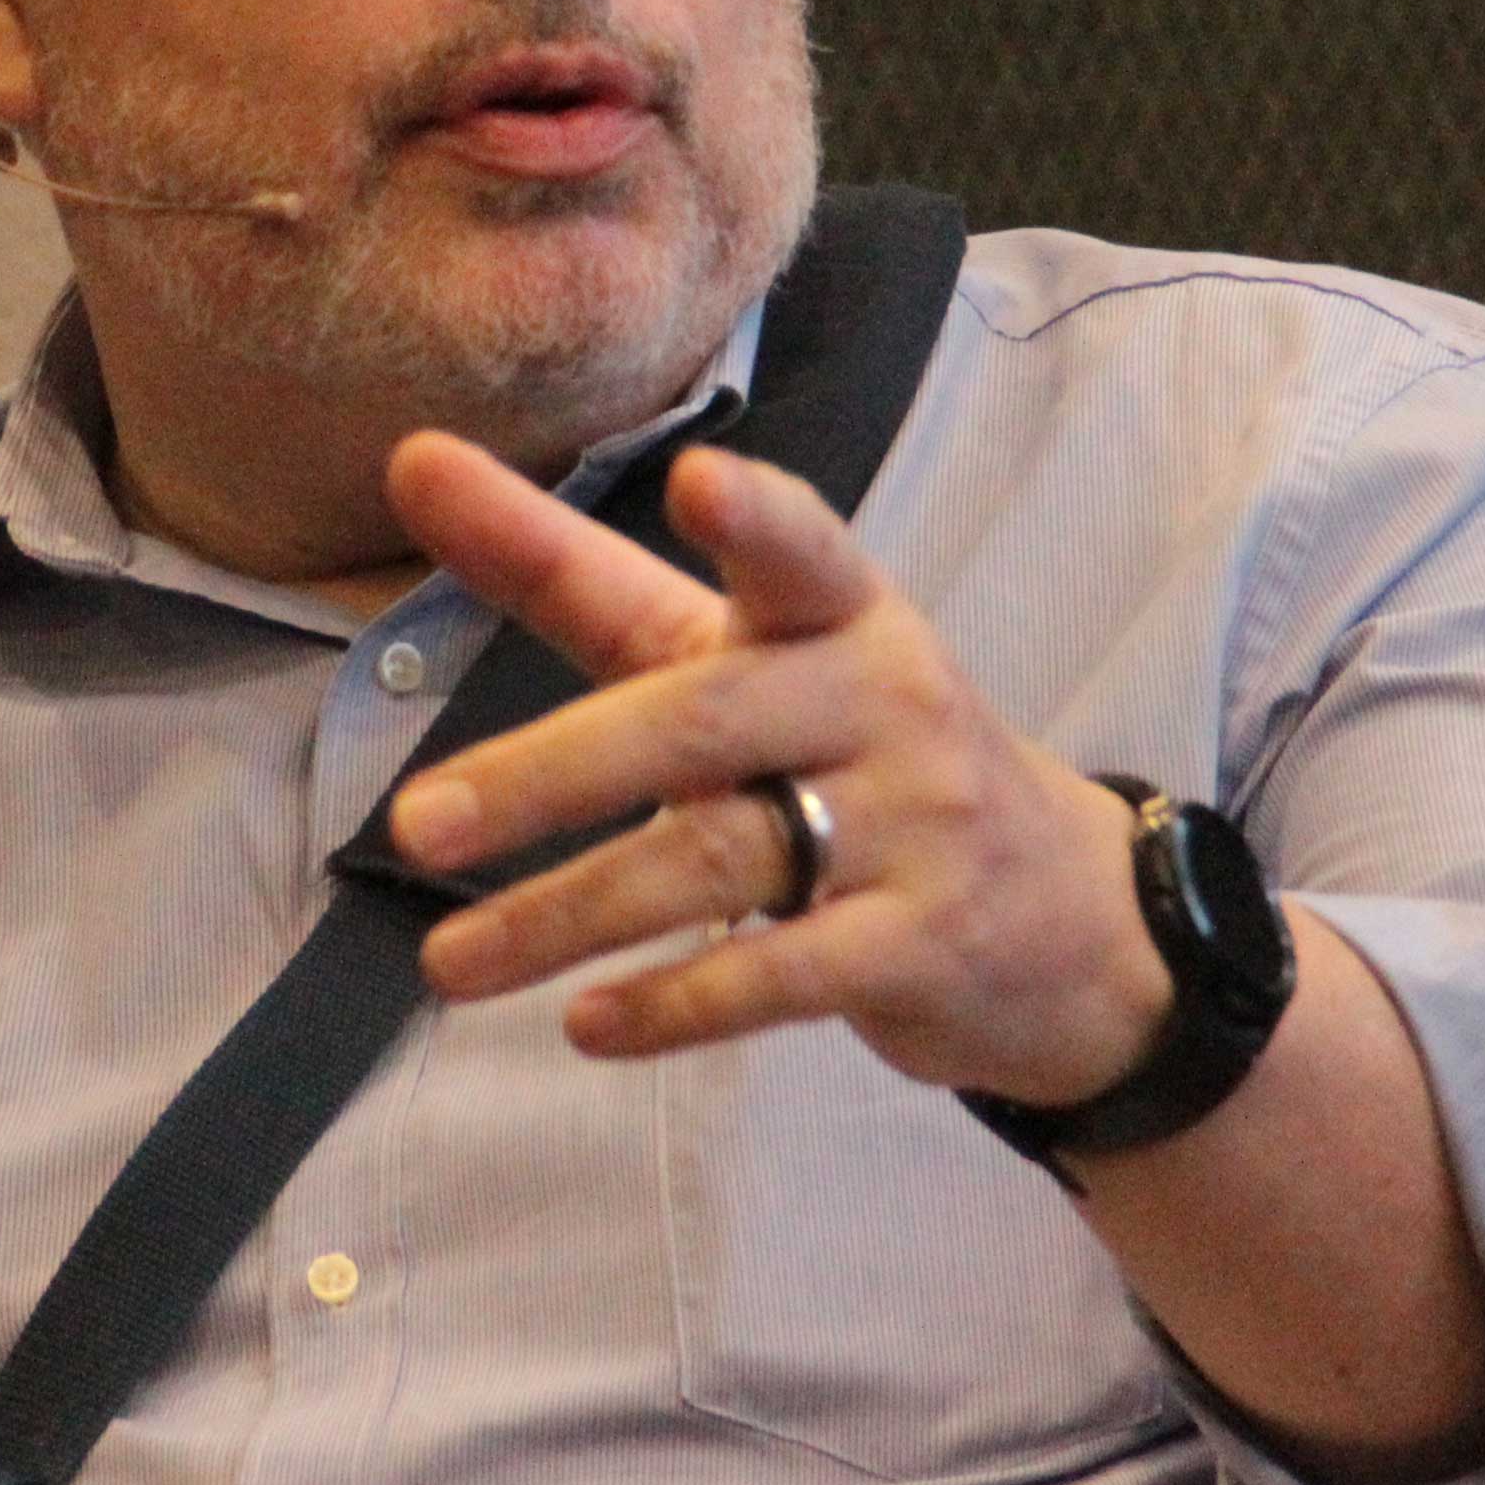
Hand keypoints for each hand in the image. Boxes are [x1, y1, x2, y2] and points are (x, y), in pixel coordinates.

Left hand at [388, 433, 1166, 1103]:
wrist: (1074, 919)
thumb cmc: (854, 753)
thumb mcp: (736, 652)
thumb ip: (572, 571)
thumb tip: (411, 460)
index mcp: (836, 613)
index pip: (798, 549)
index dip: (754, 518)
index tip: (699, 476)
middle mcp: (879, 703)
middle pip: (700, 723)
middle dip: (551, 775)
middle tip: (418, 824)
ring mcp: (912, 827)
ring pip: (719, 860)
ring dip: (569, 916)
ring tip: (448, 961)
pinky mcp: (920, 946)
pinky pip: (783, 975)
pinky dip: (676, 1003)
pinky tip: (588, 1024)